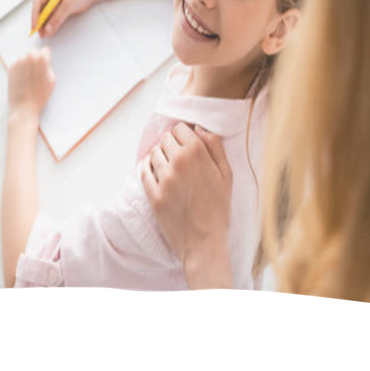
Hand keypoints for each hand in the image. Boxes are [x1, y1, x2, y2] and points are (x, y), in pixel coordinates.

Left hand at [7, 48, 55, 124]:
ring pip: (25, 57)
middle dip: (36, 58)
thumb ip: (48, 67)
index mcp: (41, 59)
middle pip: (34, 51)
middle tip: (37, 71)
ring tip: (29, 77)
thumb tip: (45, 61)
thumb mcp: (52, 80)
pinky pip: (18, 64)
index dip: (46, 58)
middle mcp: (29, 57)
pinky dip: (20, 69)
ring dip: (27, 63)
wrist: (24, 107)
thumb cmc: (40, 95)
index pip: (45, 50)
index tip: (45, 64)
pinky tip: (23, 79)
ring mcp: (18, 62)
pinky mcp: (10, 68)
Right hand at [31, 0, 94, 37]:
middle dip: (38, 20)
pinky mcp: (59, 8)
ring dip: (43, 24)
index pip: (38, 0)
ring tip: (43, 34)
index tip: (35, 24)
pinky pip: (52, 16)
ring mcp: (54, 1)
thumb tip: (48, 30)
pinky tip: (49, 31)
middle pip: (39, 8)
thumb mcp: (69, 3)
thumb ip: (58, 17)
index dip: (35, 13)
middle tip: (38, 32)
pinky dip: (50, 24)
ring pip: (45, 14)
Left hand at [141, 122, 233, 287]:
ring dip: (160, 155)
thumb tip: (199, 128)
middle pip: (166, 138)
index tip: (186, 143)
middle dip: (171, 144)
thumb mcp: (226, 175)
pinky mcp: (153, 194)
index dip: (184, 134)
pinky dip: (146, 167)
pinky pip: (143, 171)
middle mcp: (178, 162)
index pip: (180, 128)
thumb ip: (215, 146)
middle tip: (178, 156)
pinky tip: (153, 170)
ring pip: (154, 153)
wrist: (205, 243)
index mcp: (197, 154)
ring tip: (168, 166)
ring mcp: (164, 179)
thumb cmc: (219, 209)